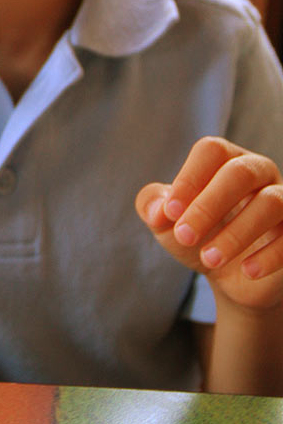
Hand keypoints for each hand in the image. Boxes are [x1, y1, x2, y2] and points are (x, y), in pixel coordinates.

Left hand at [136, 136, 282, 310]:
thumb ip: (152, 207)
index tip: (169, 213)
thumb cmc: (196, 233)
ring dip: (236, 233)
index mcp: (224, 158)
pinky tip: (247, 271)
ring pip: (271, 203)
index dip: (189, 178)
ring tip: (209, 259)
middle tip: (184, 236)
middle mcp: (257, 171)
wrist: (226, 273)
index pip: (211, 151)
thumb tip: (157, 209)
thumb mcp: (166, 222)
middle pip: (240, 172)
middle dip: (208, 205)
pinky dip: (270, 255)